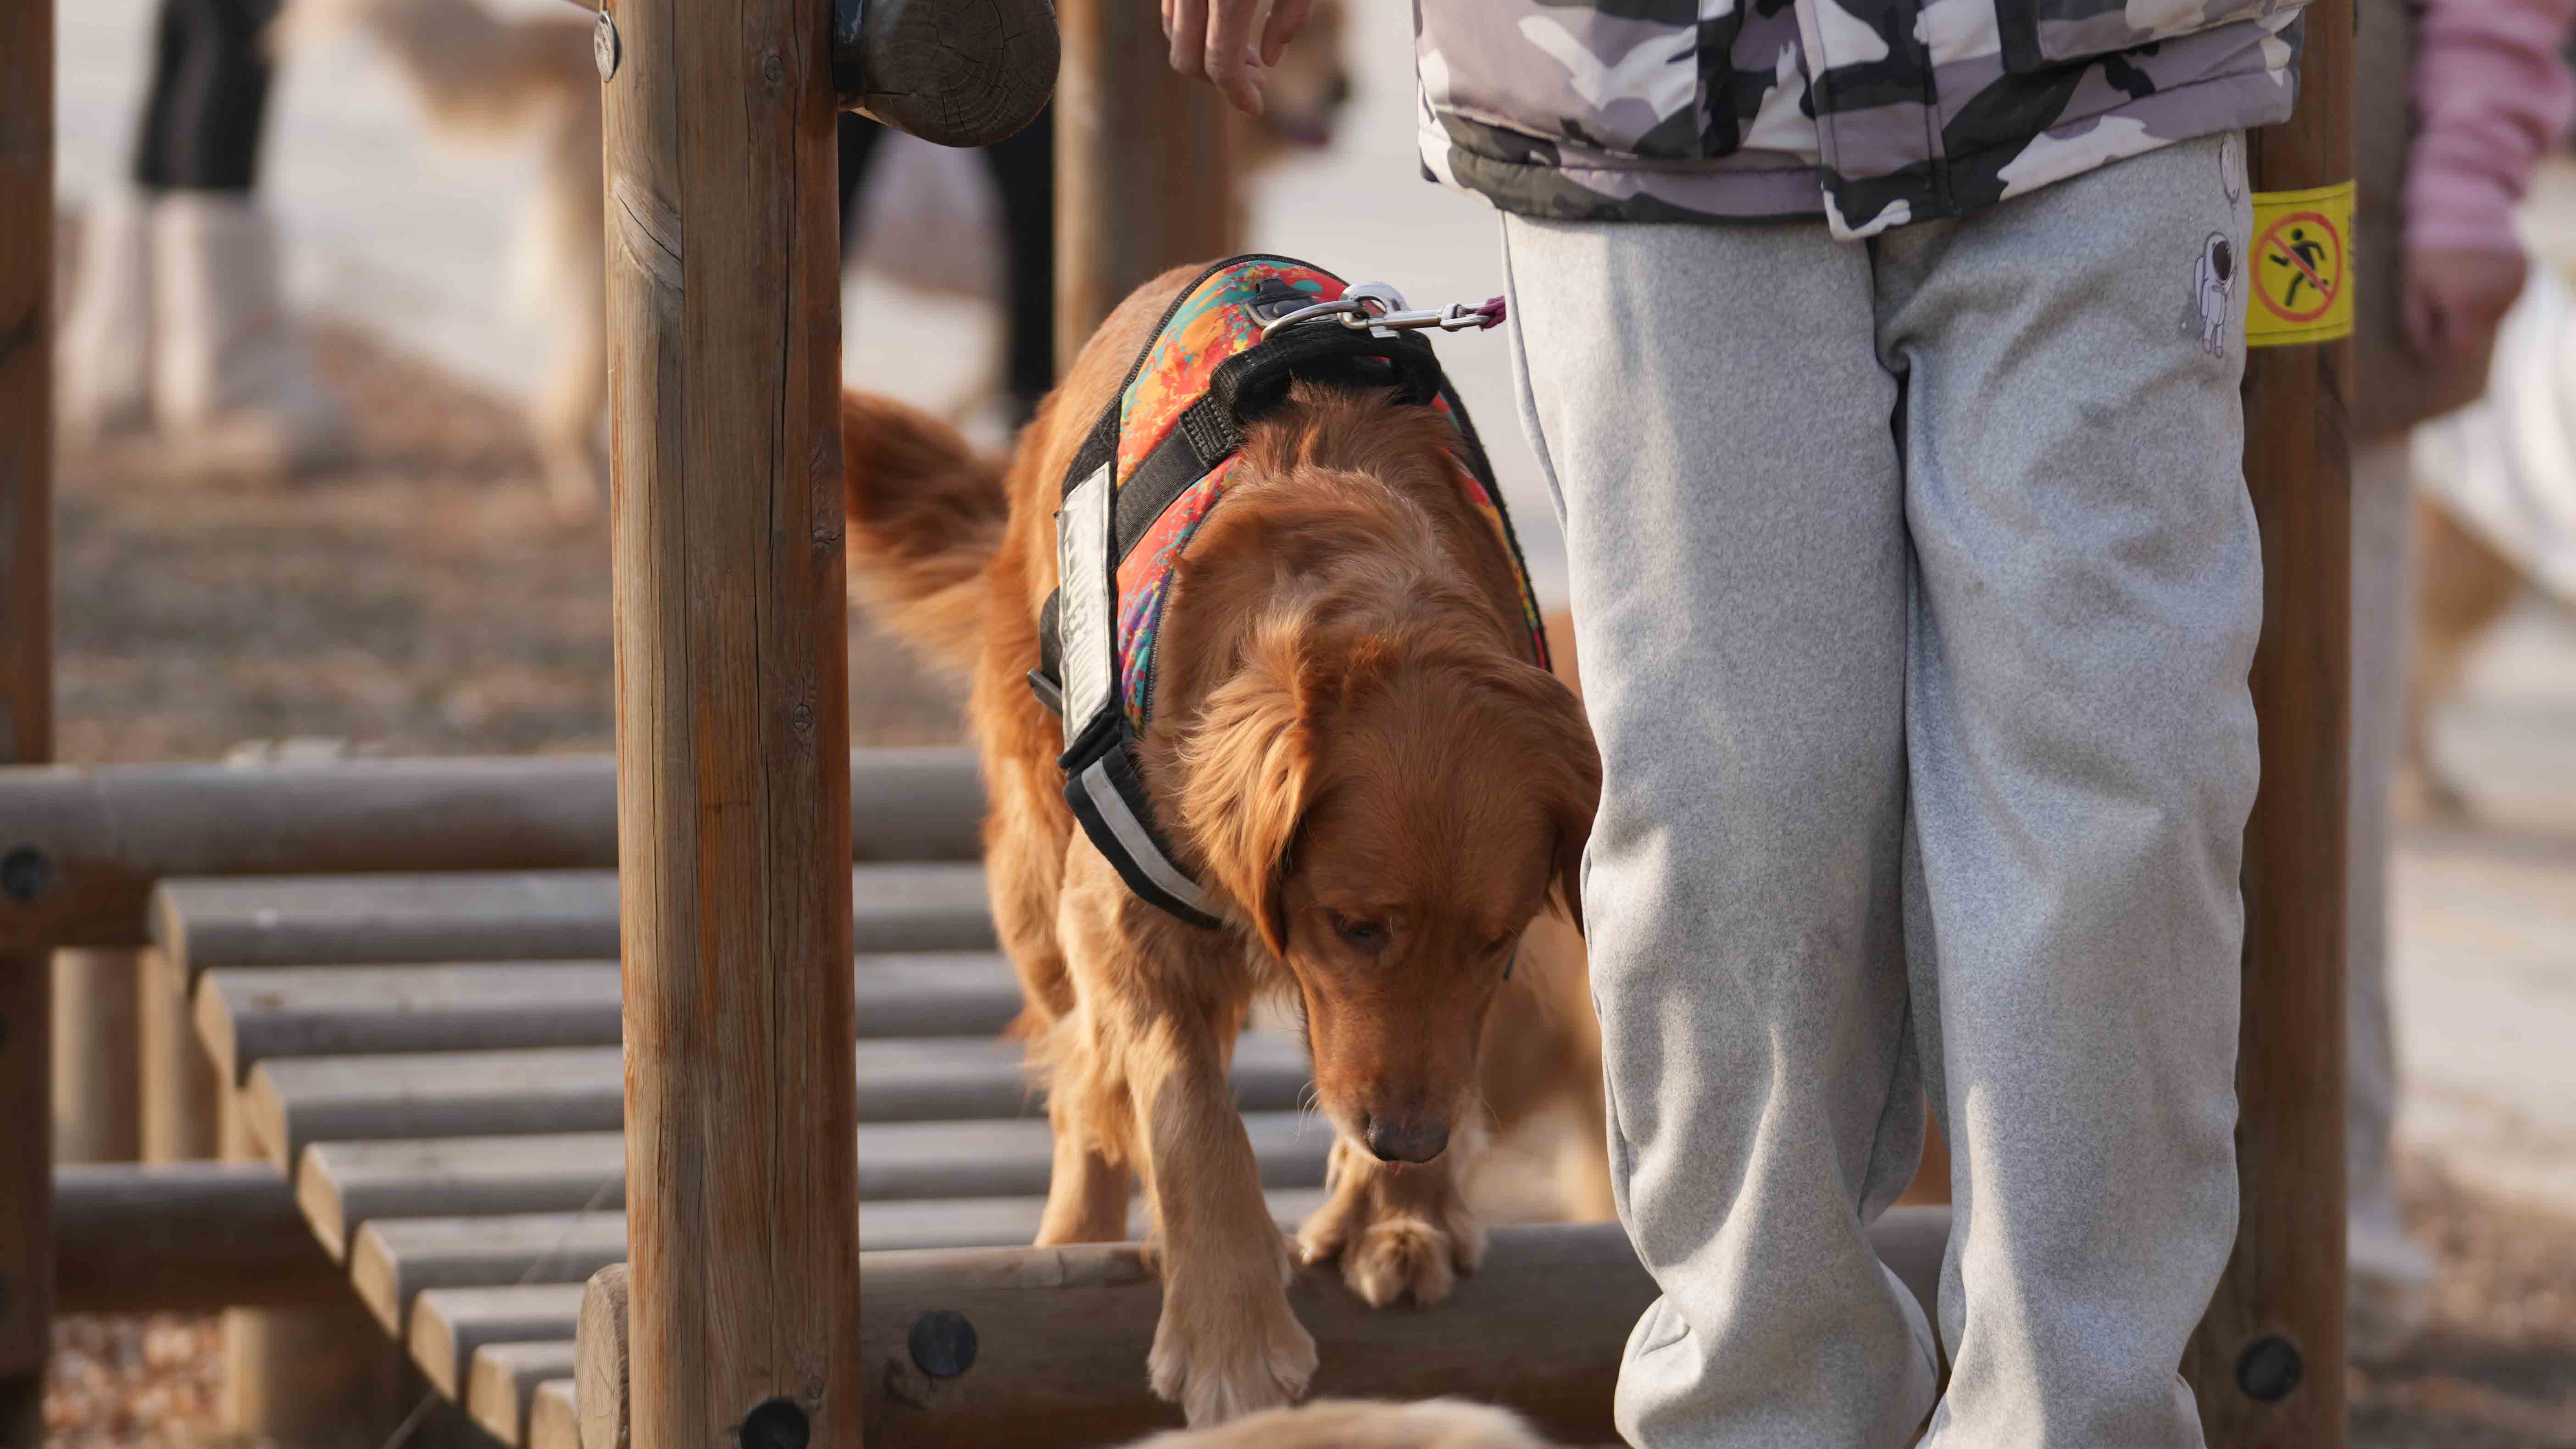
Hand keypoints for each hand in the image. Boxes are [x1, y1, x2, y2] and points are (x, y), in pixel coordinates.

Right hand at [1162, 0, 1315, 117]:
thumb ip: (1291, 14)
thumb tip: (1269, 62)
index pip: (1221, 63)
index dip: (1238, 93)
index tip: (1255, 106)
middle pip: (1186, 55)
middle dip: (1218, 78)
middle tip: (1256, 75)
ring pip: (1172, 30)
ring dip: (1203, 51)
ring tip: (1244, 49)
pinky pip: (1171, 4)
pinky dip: (1193, 23)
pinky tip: (1224, 21)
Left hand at [2404, 248, 2528, 364]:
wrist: (2463, 199)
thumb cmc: (2426, 245)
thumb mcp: (2411, 286)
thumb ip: (2416, 325)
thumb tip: (2425, 354)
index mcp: (2468, 306)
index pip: (2457, 348)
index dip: (2439, 345)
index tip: (2427, 330)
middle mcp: (2498, 299)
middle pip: (2476, 332)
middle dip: (2455, 324)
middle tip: (2438, 295)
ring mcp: (2516, 284)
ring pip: (2492, 315)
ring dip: (2474, 308)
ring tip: (2457, 278)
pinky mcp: (2526, 271)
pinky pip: (2504, 296)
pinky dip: (2490, 292)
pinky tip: (2476, 270)